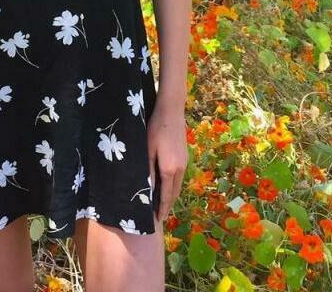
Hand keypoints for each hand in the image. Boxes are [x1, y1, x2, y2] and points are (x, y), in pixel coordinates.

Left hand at [147, 105, 188, 221]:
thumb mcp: (147, 150)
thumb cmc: (155, 128)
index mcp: (169, 169)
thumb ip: (148, 171)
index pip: (165, 196)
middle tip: (160, 217)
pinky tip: (167, 185)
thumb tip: (147, 190)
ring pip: (178, 185)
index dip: (162, 209)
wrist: (171, 111)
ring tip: (163, 204)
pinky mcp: (184, 156)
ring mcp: (184, 162)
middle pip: (174, 193)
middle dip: (167, 206)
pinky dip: (174, 186)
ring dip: (171, 196)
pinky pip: (179, 177)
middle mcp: (180, 169)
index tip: (158, 220)